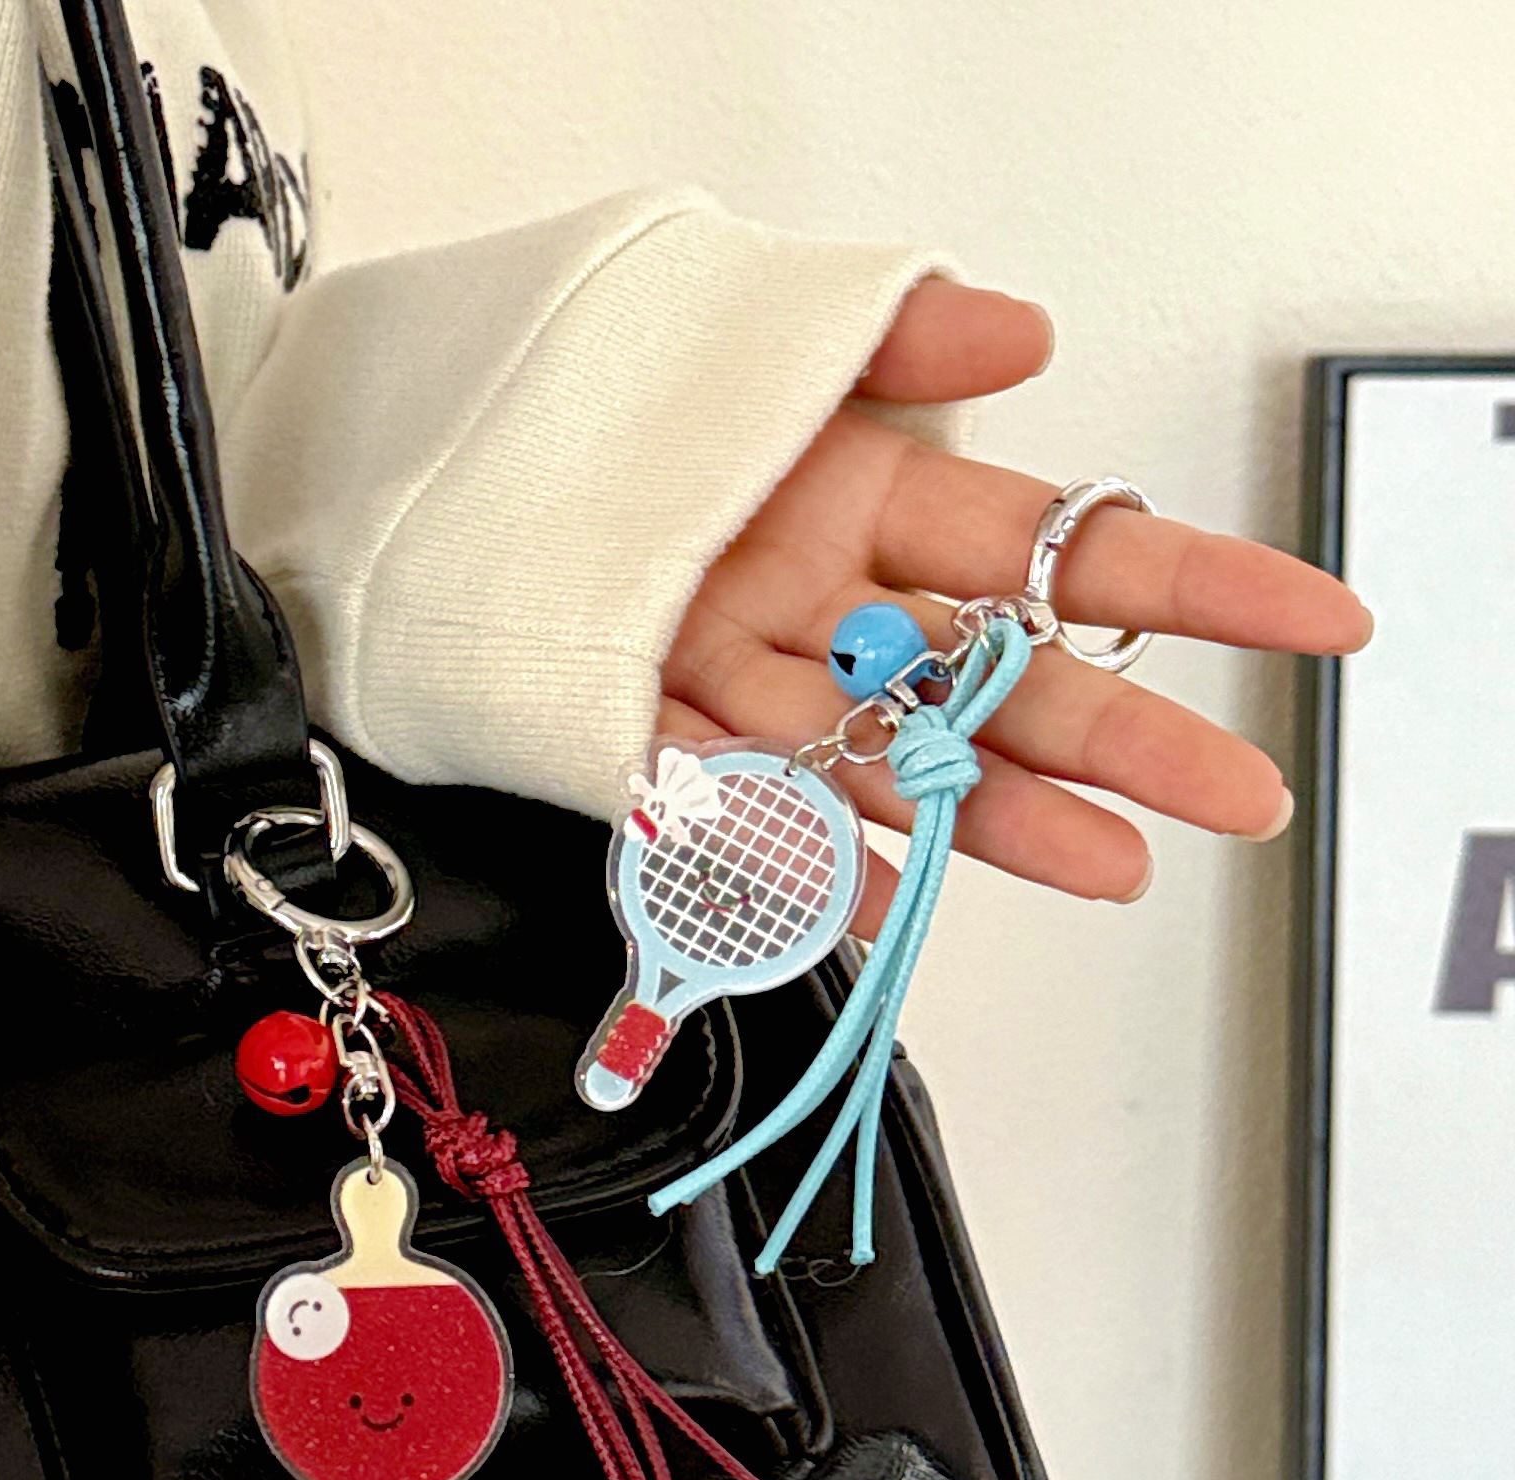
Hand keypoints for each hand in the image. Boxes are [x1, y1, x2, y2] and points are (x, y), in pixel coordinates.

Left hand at [657, 282, 1371, 935]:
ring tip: (1110, 863)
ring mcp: (749, 682)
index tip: (1316, 623)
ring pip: (897, 760)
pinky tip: (889, 901)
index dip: (1193, 585)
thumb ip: (893, 331)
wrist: (413, 459)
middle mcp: (828, 605)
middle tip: (1238, 795)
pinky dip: (813, 860)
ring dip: (999, 814)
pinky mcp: (654, 744)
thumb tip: (1027, 330)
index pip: (1060, 548)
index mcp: (868, 502)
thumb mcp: (755, 334)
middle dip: (1123, 734)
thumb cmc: (590, 389)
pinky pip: (747, 814)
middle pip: (999, 677)